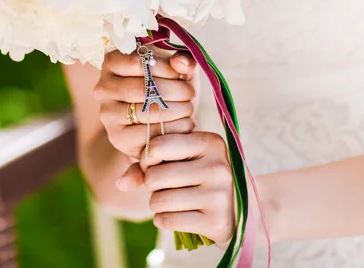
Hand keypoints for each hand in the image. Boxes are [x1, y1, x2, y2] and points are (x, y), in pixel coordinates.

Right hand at [94, 50, 197, 188]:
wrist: (161, 124)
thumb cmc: (168, 90)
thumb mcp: (177, 71)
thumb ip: (183, 60)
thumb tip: (181, 62)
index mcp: (113, 62)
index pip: (138, 61)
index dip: (165, 67)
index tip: (180, 74)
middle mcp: (103, 87)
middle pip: (143, 88)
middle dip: (176, 91)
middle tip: (190, 93)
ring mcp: (107, 114)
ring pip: (147, 112)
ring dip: (177, 110)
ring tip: (188, 109)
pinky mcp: (117, 137)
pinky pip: (149, 134)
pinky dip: (173, 130)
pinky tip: (184, 125)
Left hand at [141, 131, 235, 246]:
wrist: (242, 210)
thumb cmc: (200, 179)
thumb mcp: (179, 161)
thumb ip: (146, 166)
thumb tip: (121, 183)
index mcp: (210, 142)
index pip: (159, 145)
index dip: (148, 158)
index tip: (156, 164)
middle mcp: (218, 165)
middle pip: (155, 176)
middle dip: (152, 185)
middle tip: (166, 186)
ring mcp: (220, 194)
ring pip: (158, 200)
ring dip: (157, 204)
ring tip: (174, 201)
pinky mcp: (216, 221)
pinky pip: (167, 220)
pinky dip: (164, 220)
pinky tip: (180, 216)